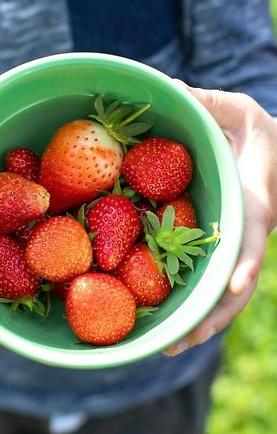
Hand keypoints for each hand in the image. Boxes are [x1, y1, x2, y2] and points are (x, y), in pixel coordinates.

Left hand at [164, 84, 276, 355]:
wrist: (268, 155)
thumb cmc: (251, 131)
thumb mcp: (234, 110)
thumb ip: (206, 103)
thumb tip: (166, 88)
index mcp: (255, 200)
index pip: (254, 232)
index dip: (245, 258)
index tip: (231, 286)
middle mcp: (247, 233)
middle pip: (237, 282)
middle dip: (213, 313)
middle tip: (179, 342)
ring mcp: (236, 247)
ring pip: (223, 292)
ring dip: (199, 320)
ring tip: (166, 346)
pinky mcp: (222, 251)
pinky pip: (208, 280)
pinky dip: (193, 303)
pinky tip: (166, 319)